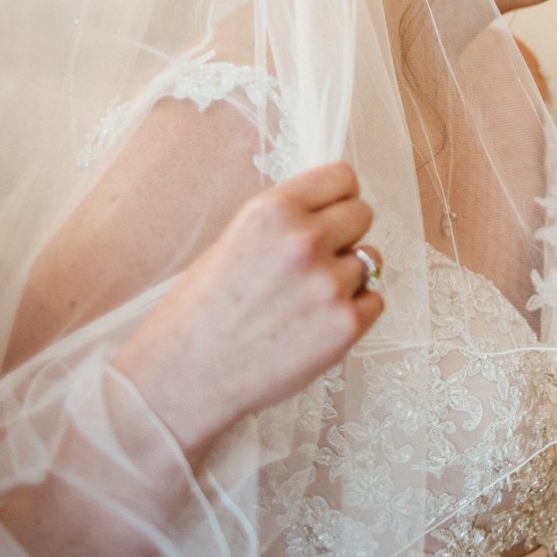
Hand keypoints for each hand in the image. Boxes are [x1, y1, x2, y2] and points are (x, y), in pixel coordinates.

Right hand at [113, 162, 381, 459]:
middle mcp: (304, 240)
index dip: (337, 198)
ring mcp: (329, 283)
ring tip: (304, 301)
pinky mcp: (346, 324)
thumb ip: (286, 223)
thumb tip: (332, 211)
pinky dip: (354, 312)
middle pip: (363, 215)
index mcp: (271, 211)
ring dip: (347, 277)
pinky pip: (374, 301)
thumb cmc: (200, 313)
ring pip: (370, 261)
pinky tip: (315, 325)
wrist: (182, 379)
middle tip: (314, 263)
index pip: (342, 177)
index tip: (329, 213)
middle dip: (345, 235)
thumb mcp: (234, 242)